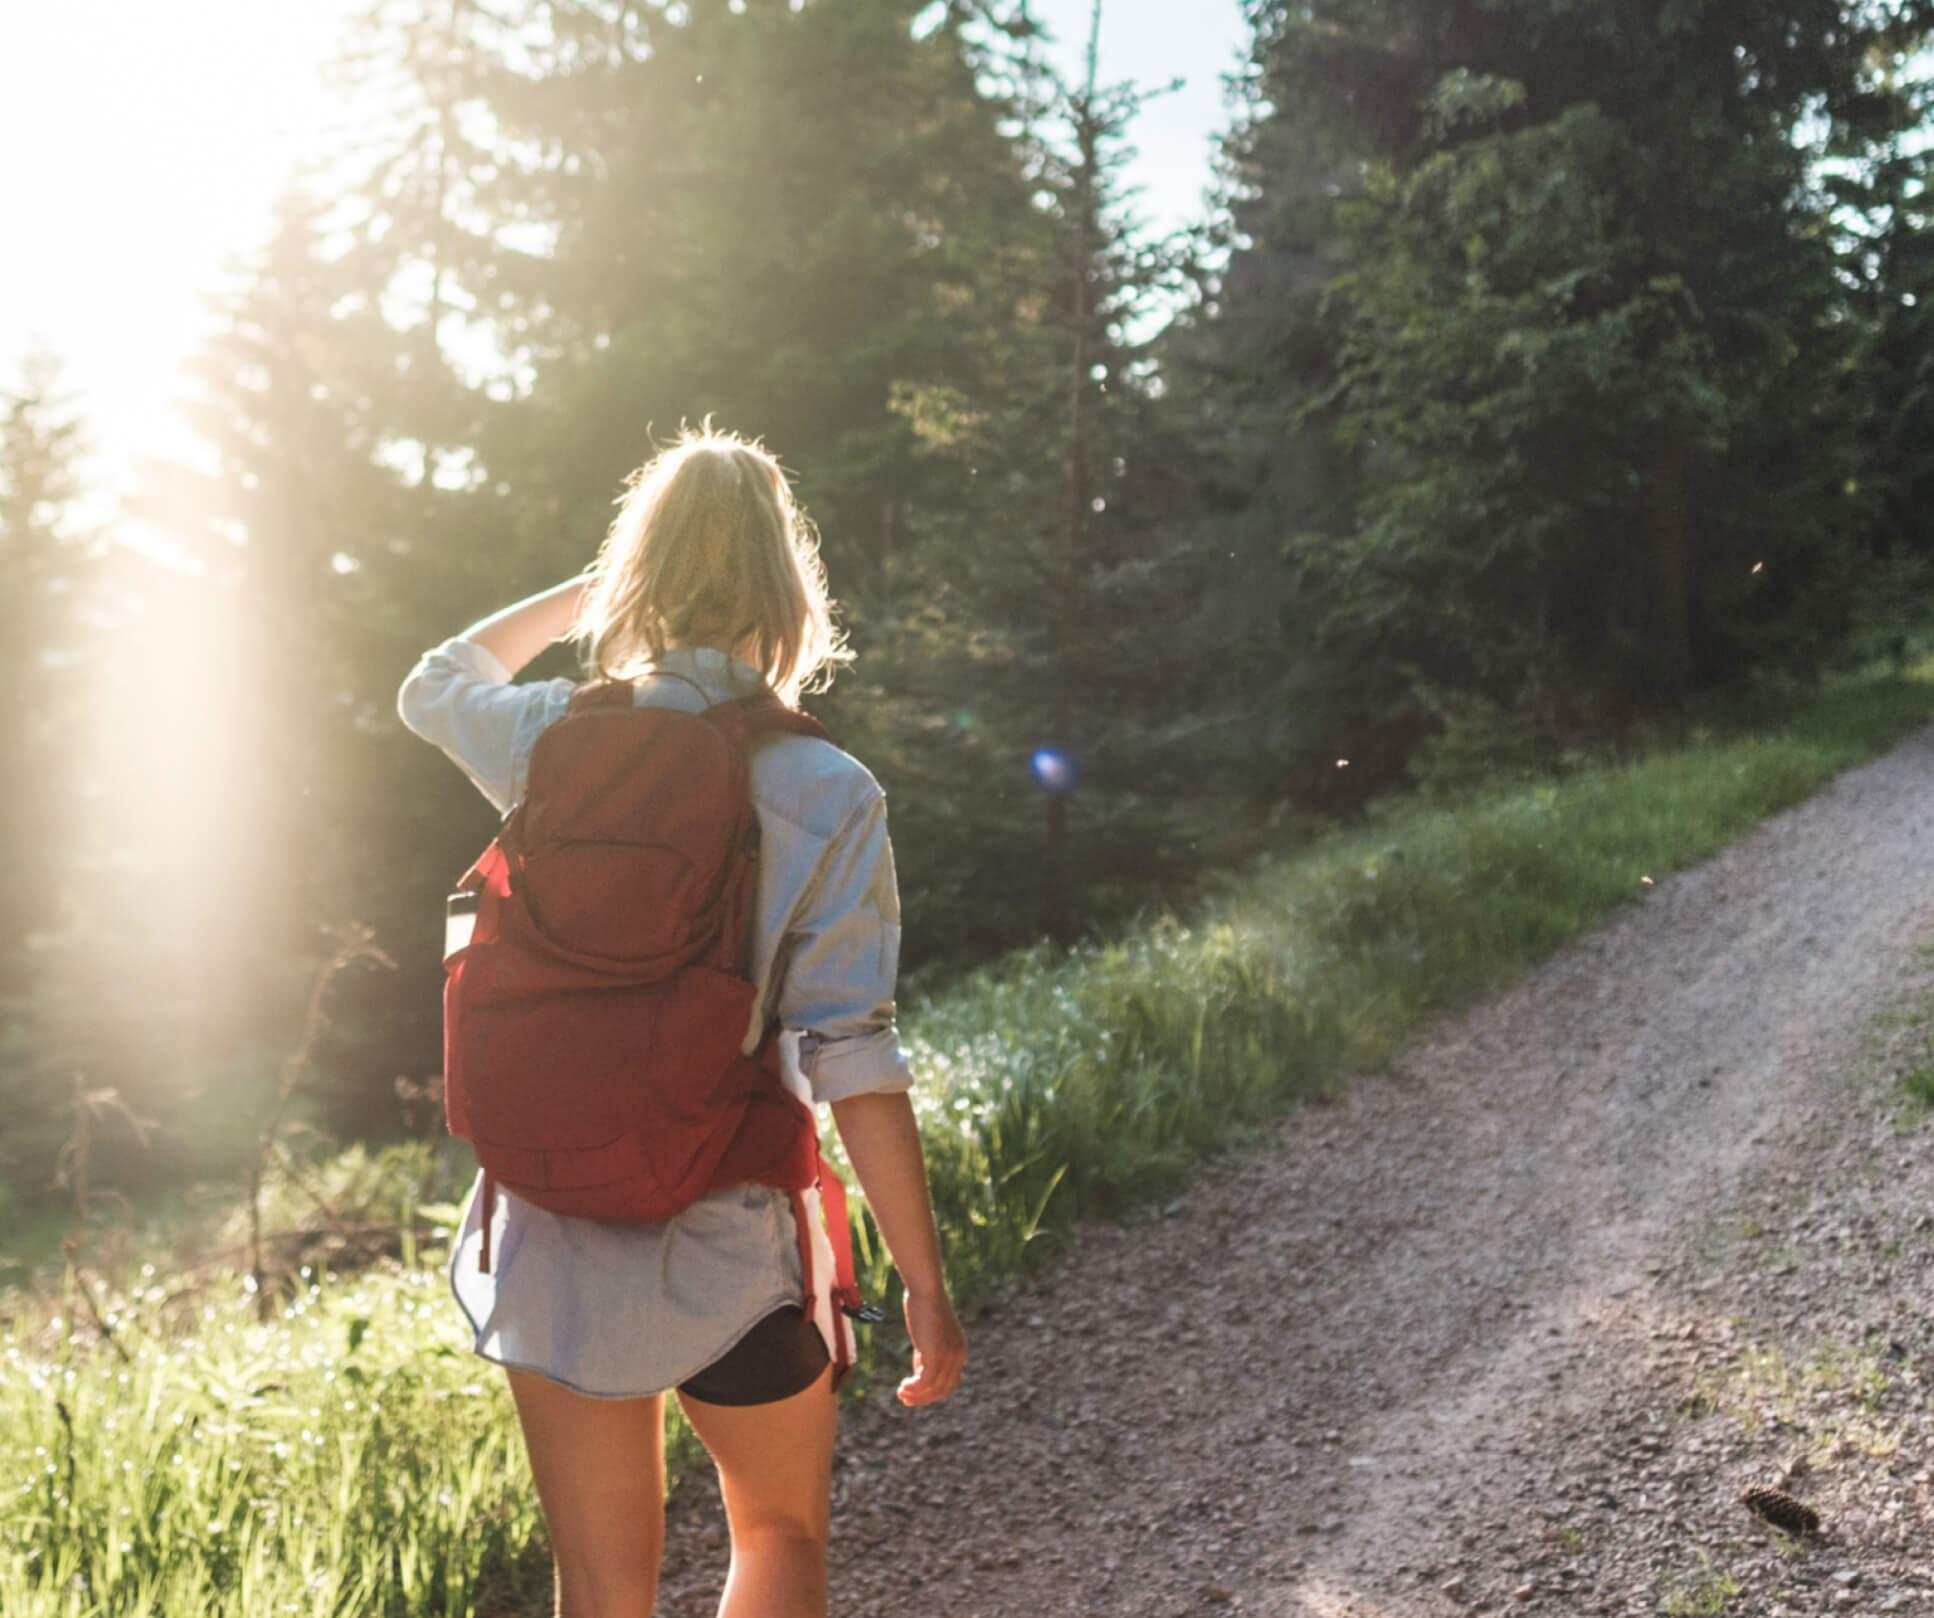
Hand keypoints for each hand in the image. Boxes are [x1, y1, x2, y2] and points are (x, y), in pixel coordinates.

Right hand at [896, 1285, 965, 1406]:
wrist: (926, 1290)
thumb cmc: (924, 1307)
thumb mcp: (927, 1336)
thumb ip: (926, 1355)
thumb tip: (919, 1375)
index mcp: (960, 1350)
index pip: (950, 1382)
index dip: (933, 1392)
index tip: (915, 1394)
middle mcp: (959, 1355)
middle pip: (943, 1389)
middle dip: (924, 1398)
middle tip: (905, 1399)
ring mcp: (949, 1356)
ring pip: (934, 1388)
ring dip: (916, 1395)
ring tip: (901, 1393)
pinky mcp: (936, 1354)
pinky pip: (926, 1382)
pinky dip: (914, 1389)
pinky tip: (903, 1386)